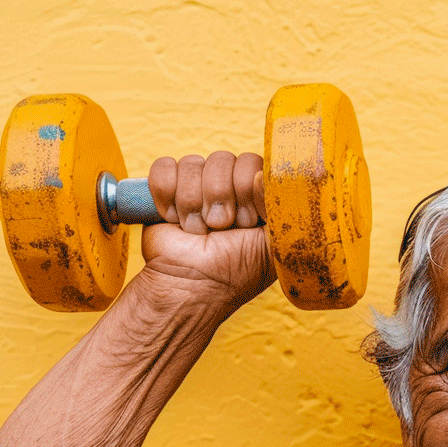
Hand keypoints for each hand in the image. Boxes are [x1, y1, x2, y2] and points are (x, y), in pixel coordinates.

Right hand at [142, 150, 273, 312]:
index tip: (245, 221)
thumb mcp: (274, 244)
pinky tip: (174, 220)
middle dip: (220, 197)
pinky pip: (164, 167)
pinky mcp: (166, 188)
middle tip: (221, 227)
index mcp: (255, 195)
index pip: (253, 162)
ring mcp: (196, 186)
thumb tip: (262, 173)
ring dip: (193, 203)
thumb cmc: (236, 270)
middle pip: (223, 159)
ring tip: (198, 231)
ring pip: (193, 163)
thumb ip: (283, 206)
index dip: (246, 189)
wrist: (193, 287)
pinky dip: (167, 195)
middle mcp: (228, 187)